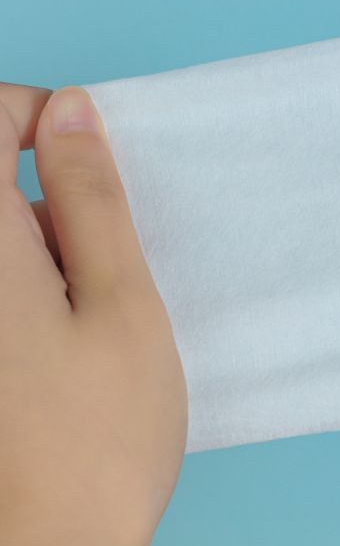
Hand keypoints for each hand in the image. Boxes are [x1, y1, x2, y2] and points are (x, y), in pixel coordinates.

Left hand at [0, 85, 186, 545]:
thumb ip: (93, 195)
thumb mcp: (122, 298)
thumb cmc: (98, 436)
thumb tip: (73, 109)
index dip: (46, 117)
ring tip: (90, 310)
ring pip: (1, 233)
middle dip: (54, 194)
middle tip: (105, 260)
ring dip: (47, 243)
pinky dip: (33, 282)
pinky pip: (5, 279)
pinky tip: (63, 339)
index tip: (95, 159)